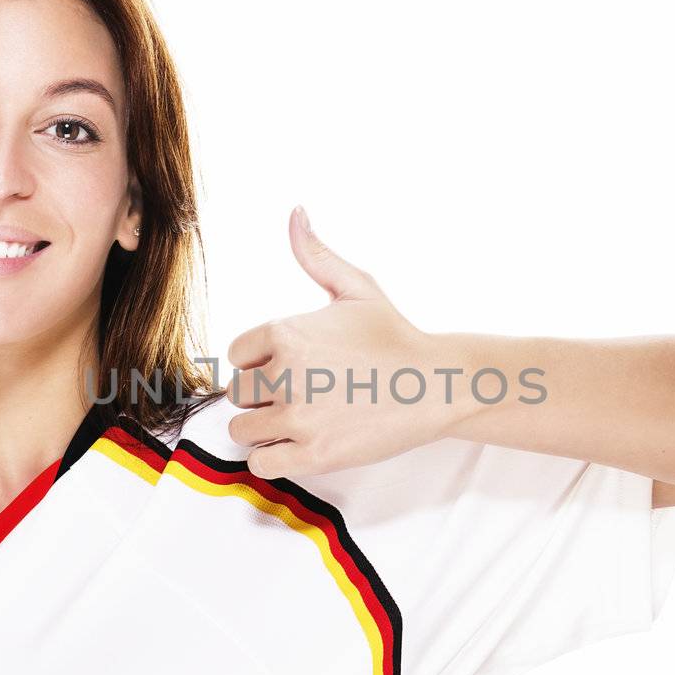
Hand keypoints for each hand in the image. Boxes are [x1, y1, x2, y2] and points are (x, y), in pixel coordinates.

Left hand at [224, 207, 464, 479]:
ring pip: (244, 429)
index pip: (237, 354)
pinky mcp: (313, 455)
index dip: (260, 361)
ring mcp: (298, 417)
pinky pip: (261, 463)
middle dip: (263, 394)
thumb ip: (317, 255)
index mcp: (286, 332)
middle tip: (300, 394)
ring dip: (266, 428)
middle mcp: (285, 374)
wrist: (437, 384)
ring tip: (301, 420)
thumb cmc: (395, 336)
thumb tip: (295, 212)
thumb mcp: (357, 288)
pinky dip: (273, 458)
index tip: (290, 366)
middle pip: (239, 393)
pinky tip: (299, 445)